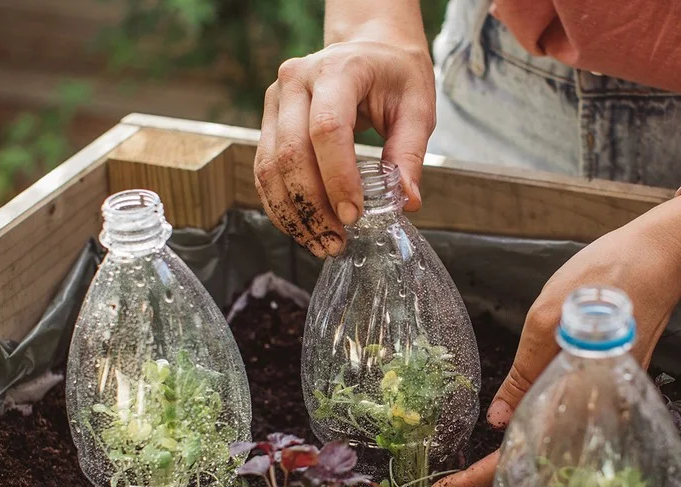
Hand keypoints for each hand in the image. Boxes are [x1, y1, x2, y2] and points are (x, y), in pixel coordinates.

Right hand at [254, 36, 434, 257]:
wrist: (368, 49)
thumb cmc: (394, 75)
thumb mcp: (416, 107)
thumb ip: (410, 153)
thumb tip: (406, 202)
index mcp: (337, 70)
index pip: (327, 129)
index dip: (337, 178)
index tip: (354, 215)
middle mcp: (296, 81)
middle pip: (291, 153)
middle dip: (312, 206)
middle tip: (337, 240)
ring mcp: (275, 100)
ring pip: (269, 167)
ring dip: (293, 213)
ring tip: (322, 242)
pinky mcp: (268, 121)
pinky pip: (264, 170)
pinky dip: (281, 205)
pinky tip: (304, 227)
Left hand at [427, 189, 680, 486]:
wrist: (660, 261)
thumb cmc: (603, 279)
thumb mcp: (547, 317)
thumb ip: (524, 374)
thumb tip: (498, 424)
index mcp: (577, 395)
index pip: (521, 455)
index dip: (480, 480)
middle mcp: (597, 415)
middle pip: (538, 476)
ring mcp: (605, 411)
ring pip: (553, 467)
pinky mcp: (608, 400)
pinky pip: (568, 447)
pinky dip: (538, 468)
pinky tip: (515, 475)